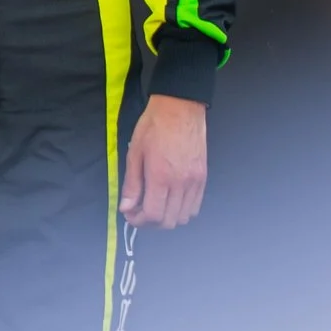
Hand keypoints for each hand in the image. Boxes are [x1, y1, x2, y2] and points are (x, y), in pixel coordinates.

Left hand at [120, 93, 207, 227]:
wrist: (179, 108)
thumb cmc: (153, 126)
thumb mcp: (135, 153)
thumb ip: (132, 184)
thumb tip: (127, 207)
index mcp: (161, 177)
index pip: (153, 215)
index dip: (139, 221)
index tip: (131, 215)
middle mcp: (181, 183)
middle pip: (169, 221)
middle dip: (152, 222)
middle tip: (140, 212)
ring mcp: (195, 181)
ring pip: (184, 216)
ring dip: (168, 217)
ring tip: (156, 205)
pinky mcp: (203, 177)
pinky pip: (195, 205)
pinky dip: (182, 209)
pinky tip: (171, 199)